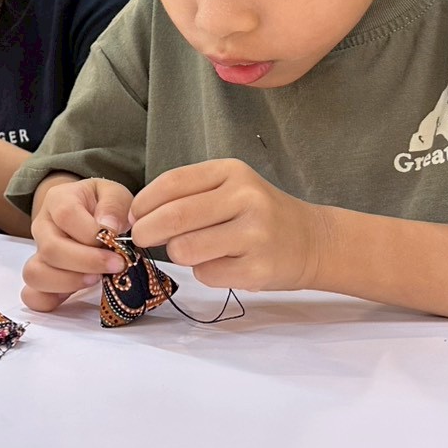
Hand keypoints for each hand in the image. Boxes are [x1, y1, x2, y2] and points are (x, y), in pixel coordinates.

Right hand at [21, 175, 134, 311]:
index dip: (91, 233)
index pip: (66, 215)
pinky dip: (50, 300)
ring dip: (69, 282)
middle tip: (116, 266)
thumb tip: (108, 227)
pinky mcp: (41, 278)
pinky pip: (32, 296)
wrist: (87, 214)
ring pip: (36, 273)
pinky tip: (75, 295)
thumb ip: (114, 205)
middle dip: (87, 262)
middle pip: (51, 249)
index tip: (117, 246)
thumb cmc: (101, 206)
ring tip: (96, 279)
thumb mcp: (114, 194)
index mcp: (58, 200)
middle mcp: (42, 227)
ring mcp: (37, 254)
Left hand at [128, 159, 326, 291]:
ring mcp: (254, 235)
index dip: (143, 202)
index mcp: (232, 172)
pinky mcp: (258, 269)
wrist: (313, 240)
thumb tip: (137, 216)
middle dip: (147, 231)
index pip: (172, 183)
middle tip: (142, 239)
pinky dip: (204, 273)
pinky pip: (206, 274)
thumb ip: (188, 195)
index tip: (134, 216)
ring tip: (195, 251)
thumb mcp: (230, 188)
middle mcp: (245, 198)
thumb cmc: (259, 214)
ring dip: (178, 254)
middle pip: (173, 217)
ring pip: (185, 249)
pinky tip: (224, 264)